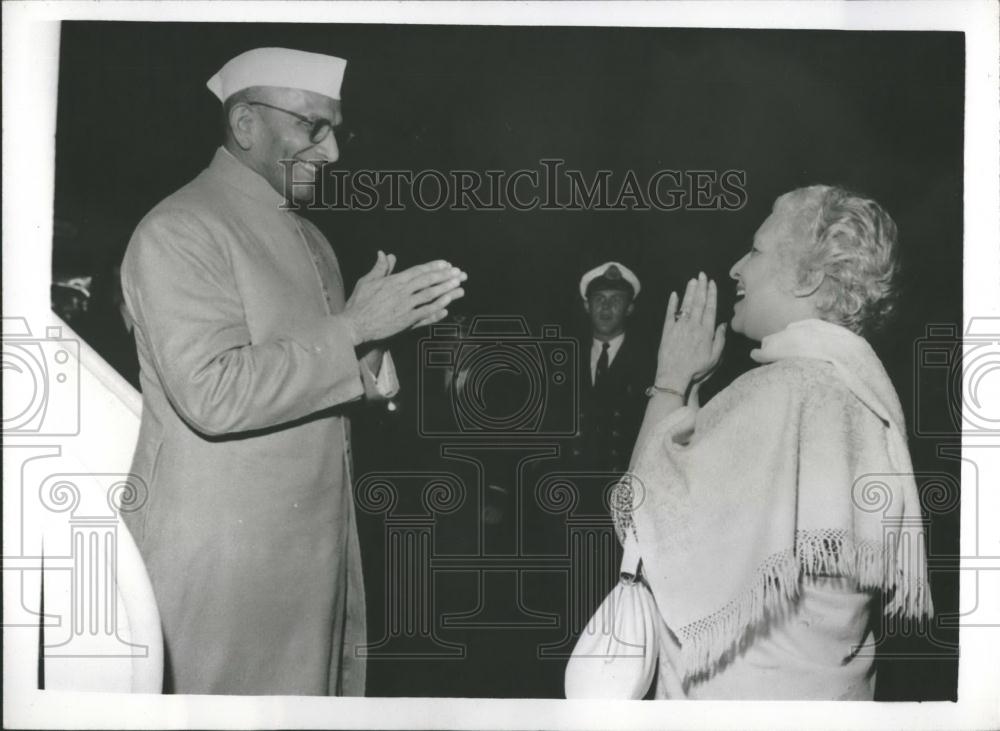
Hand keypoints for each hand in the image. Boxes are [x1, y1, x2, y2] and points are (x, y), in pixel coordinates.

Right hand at [344, 254, 466, 343]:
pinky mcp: (406, 321)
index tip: (446, 264)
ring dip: (446, 291)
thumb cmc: (358, 303)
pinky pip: (425, 313)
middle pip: (428, 281)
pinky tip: (447, 306)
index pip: (418, 271)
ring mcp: (405, 306)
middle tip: (460, 273)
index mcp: (393, 281)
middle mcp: (402, 292)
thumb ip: (380, 268)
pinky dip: (437, 309)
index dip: (434, 267)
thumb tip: (386, 254)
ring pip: (430, 296)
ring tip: (460, 287)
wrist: (354, 325)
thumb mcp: (367, 282)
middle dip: (445, 276)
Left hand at [655, 272, 725, 393]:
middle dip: (701, 287)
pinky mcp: (667, 331)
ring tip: (692, 280)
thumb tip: (722, 324)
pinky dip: (672, 303)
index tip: (712, 283)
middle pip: (698, 302)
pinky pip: (670, 314)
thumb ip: (720, 339)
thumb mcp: (715, 358)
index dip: (711, 294)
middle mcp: (693, 326)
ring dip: (689, 292)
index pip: (710, 308)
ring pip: (686, 305)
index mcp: (706, 332)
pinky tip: (674, 294)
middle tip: (702, 275)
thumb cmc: (696, 369)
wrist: (674, 376)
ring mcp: (679, 327)